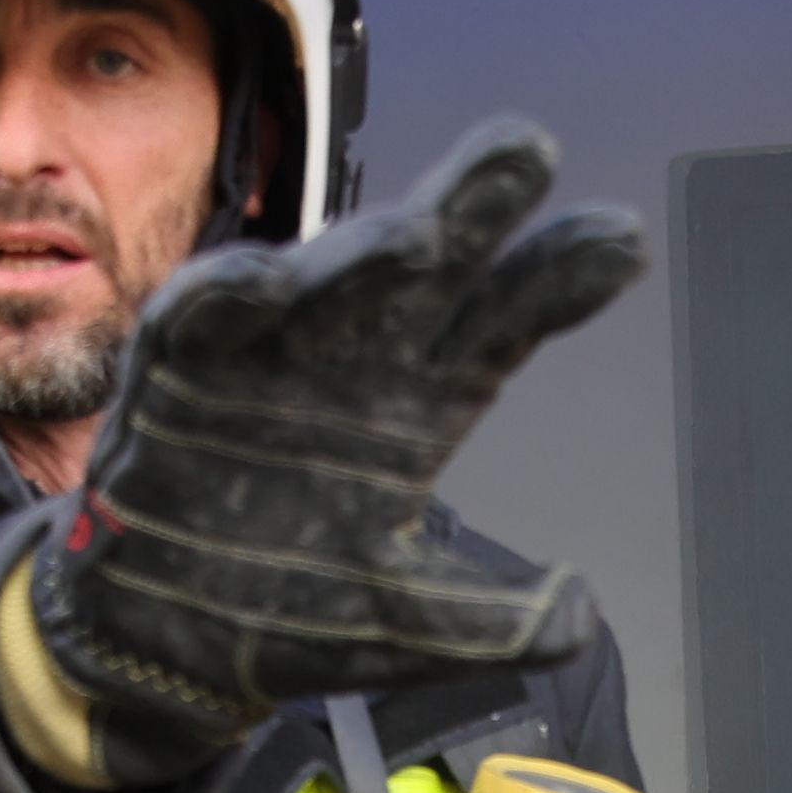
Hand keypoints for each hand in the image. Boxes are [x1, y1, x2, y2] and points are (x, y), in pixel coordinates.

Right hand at [17, 118, 641, 783]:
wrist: (168, 642)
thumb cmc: (289, 608)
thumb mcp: (408, 627)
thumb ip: (498, 628)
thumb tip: (581, 615)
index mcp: (421, 400)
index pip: (503, 320)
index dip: (558, 279)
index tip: (623, 241)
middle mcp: (354, 356)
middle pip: (426, 266)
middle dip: (475, 203)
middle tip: (527, 150)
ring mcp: (267, 357)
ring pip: (322, 280)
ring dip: (364, 252)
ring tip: (417, 236)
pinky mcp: (178, 378)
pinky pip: (197, 319)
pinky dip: (225, 295)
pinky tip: (266, 279)